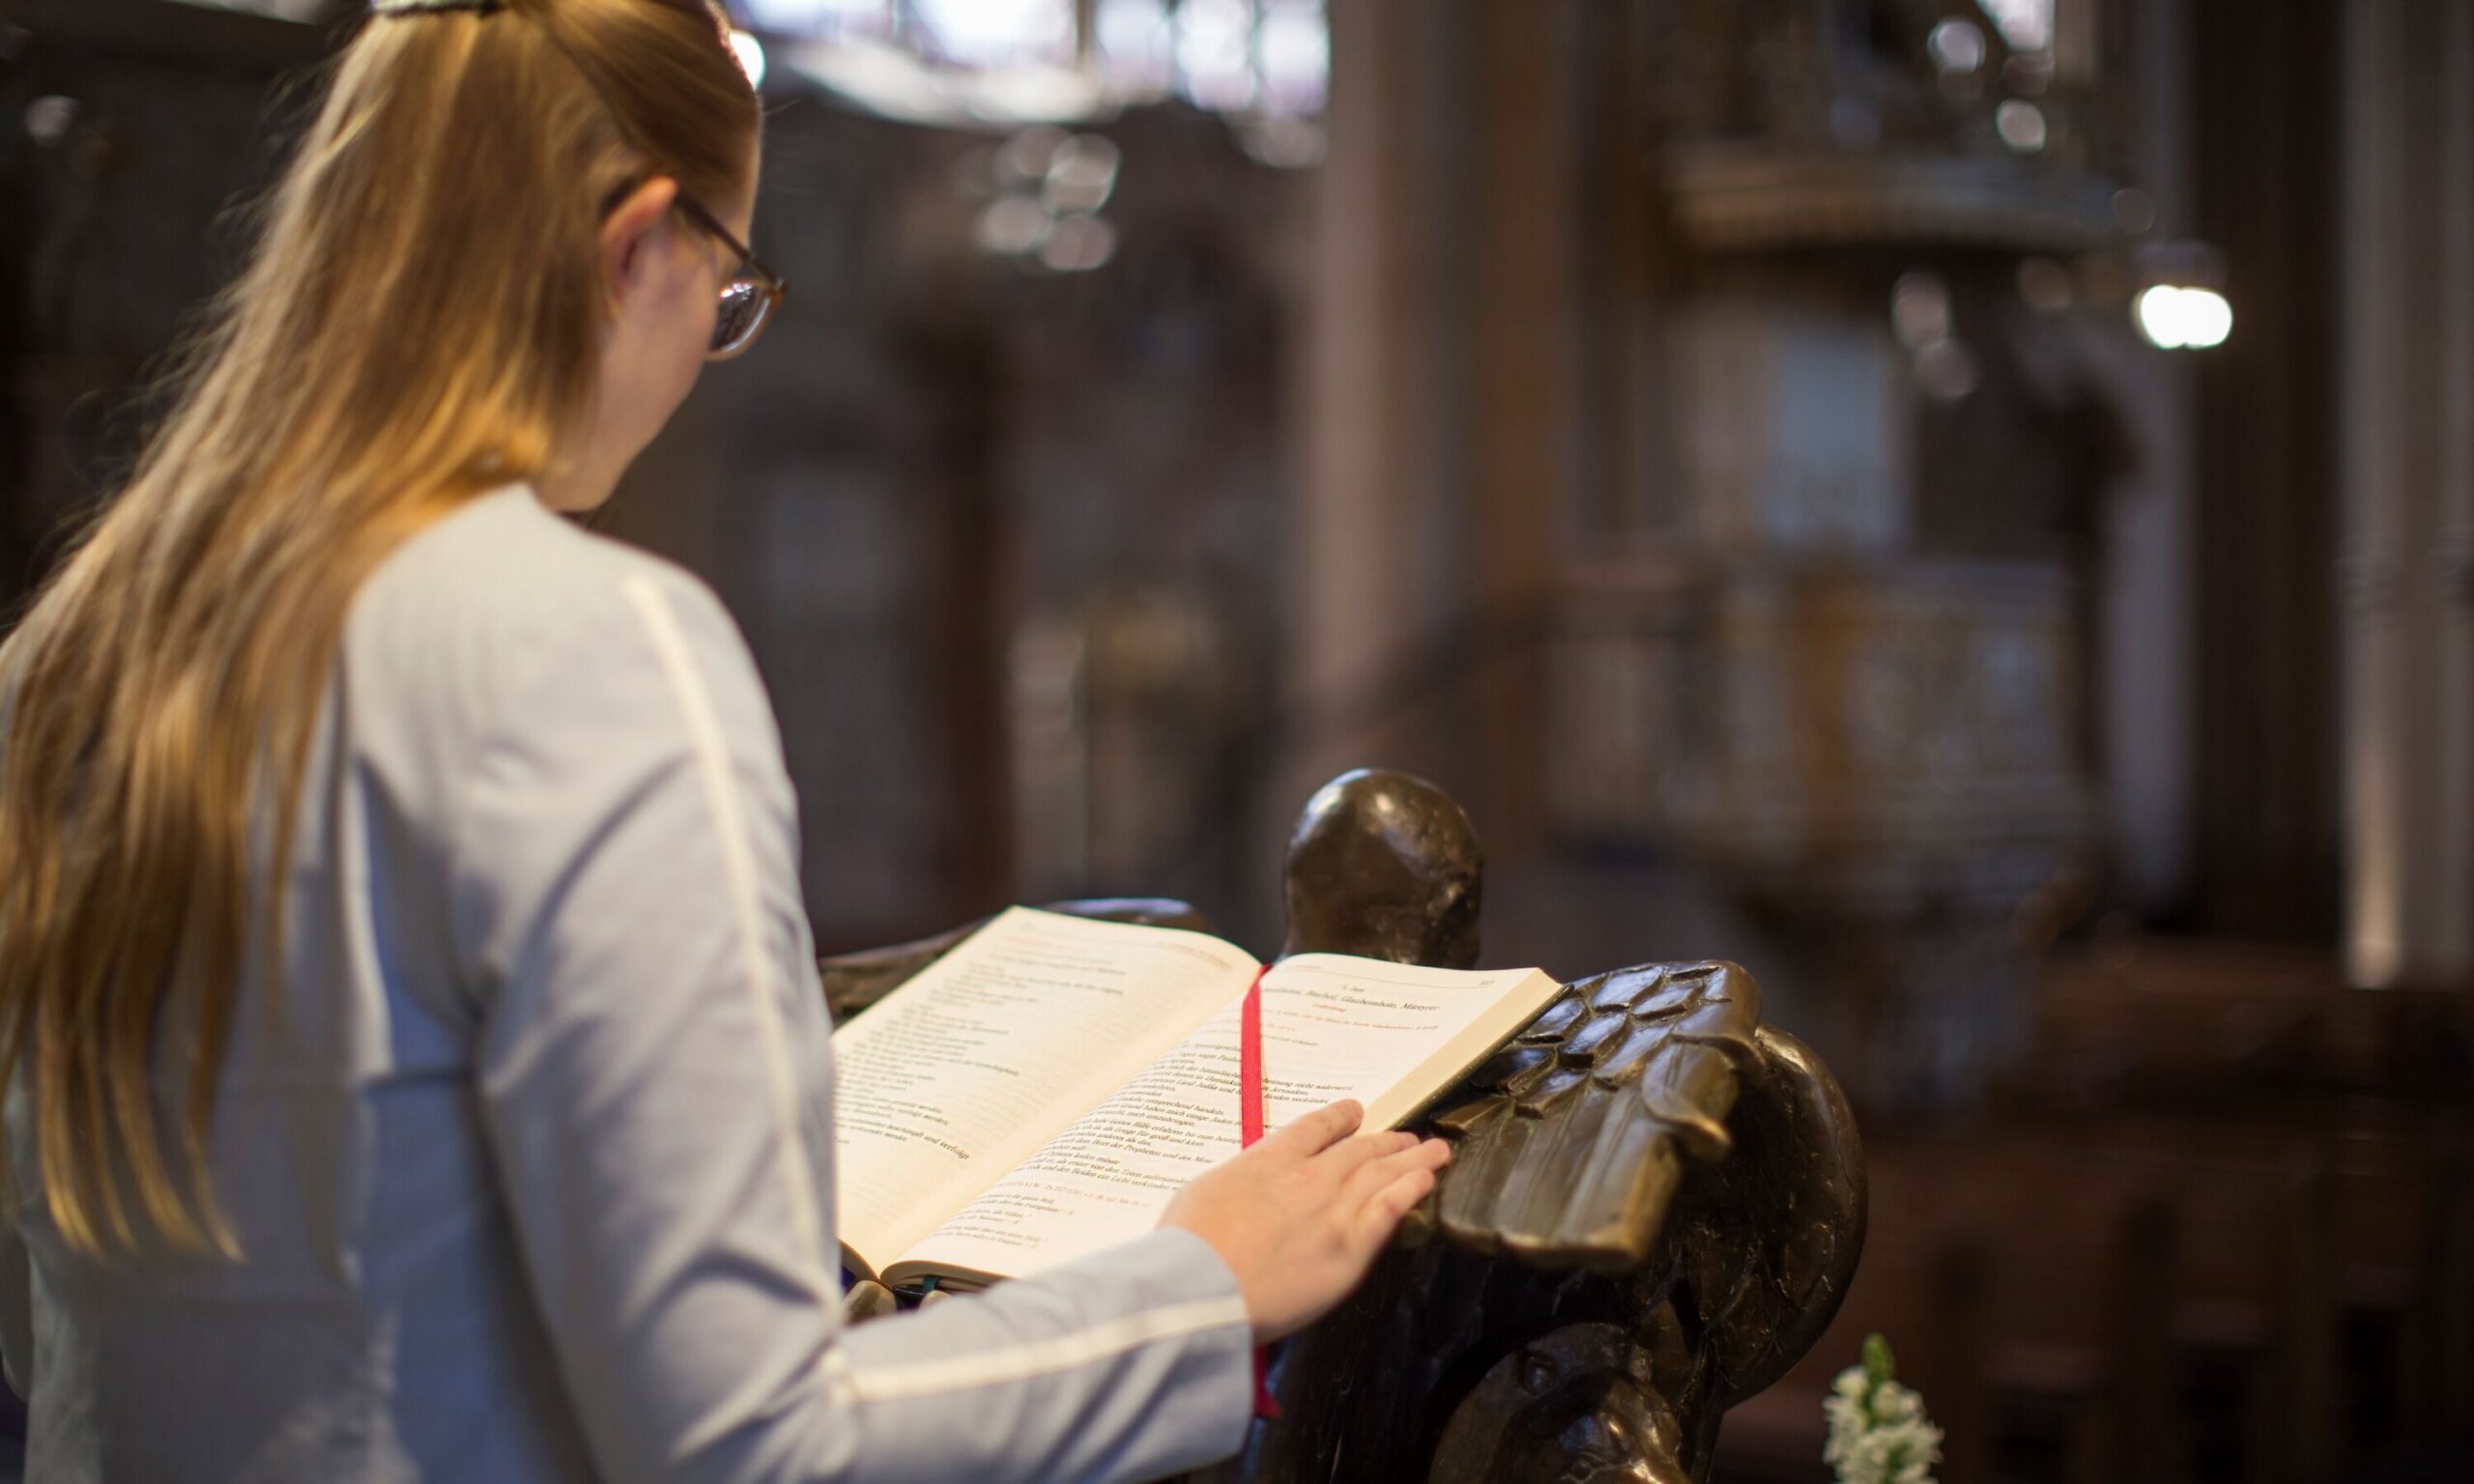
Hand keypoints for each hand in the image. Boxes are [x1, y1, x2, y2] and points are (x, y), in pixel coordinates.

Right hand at [1159, 1099, 1450, 1343]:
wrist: (1201, 1287)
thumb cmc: (1189, 1248)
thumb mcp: (1201, 1192)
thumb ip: (1238, 1181)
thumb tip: (1248, 1184)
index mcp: (1270, 1159)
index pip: (1315, 1127)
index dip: (1339, 1118)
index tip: (1353, 1112)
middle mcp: (1309, 1177)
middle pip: (1359, 1148)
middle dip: (1386, 1141)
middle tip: (1407, 1137)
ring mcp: (1334, 1211)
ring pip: (1383, 1173)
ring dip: (1411, 1158)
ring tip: (1433, 1152)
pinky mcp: (1351, 1249)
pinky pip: (1391, 1209)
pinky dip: (1411, 1189)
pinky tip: (1426, 1180)